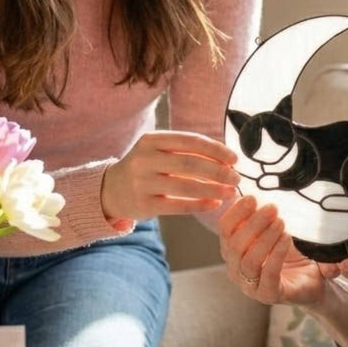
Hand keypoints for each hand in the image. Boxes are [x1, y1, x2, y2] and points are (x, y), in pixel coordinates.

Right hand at [102, 130, 238, 221]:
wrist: (111, 190)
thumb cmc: (146, 167)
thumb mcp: (159, 150)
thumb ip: (187, 151)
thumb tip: (227, 160)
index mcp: (151, 140)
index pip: (191, 141)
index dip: (216, 150)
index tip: (235, 159)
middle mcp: (145, 159)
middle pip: (190, 164)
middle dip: (218, 171)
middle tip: (237, 178)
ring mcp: (142, 183)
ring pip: (186, 187)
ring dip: (214, 190)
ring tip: (231, 193)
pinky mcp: (144, 205)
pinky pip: (178, 206)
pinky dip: (200, 205)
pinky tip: (215, 204)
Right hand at [218, 194, 347, 303]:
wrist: (312, 279)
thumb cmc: (289, 251)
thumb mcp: (273, 228)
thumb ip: (262, 213)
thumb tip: (258, 185)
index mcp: (232, 249)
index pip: (224, 229)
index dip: (236, 212)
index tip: (252, 197)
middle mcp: (235, 268)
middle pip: (234, 244)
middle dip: (253, 223)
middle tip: (273, 208)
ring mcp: (249, 285)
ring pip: (249, 260)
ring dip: (265, 238)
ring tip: (282, 223)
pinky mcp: (267, 296)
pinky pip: (267, 275)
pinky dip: (276, 255)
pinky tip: (286, 240)